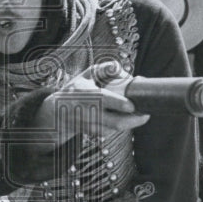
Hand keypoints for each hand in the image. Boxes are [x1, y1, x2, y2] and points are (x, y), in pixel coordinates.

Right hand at [34, 65, 148, 145]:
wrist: (57, 112)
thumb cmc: (75, 89)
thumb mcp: (86, 74)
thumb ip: (106, 69)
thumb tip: (126, 74)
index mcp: (84, 93)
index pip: (102, 99)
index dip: (118, 103)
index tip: (132, 105)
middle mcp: (86, 110)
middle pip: (114, 122)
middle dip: (133, 120)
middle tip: (146, 114)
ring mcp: (89, 124)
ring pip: (115, 128)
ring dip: (130, 123)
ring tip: (141, 115)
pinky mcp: (92, 132)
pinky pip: (111, 131)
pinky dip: (121, 125)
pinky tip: (127, 118)